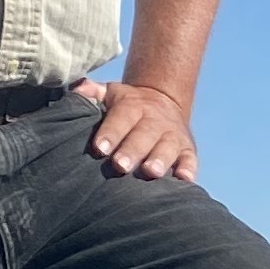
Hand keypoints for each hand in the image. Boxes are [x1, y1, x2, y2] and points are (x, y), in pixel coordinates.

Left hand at [77, 77, 199, 182]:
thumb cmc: (128, 106)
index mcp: (134, 106)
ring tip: (151, 172)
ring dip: (161, 159)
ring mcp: (174, 135)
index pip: (122, 118)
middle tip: (120, 165)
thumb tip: (78, 90)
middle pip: (145, 134)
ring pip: (168, 147)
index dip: (111, 132)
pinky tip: (184, 179)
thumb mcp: (111, 93)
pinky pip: (190, 159)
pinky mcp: (187, 149)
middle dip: (133, 150)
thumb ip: (93, 92)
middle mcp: (156, 120)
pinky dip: (189, 169)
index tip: (100, 148)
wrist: (164, 100)